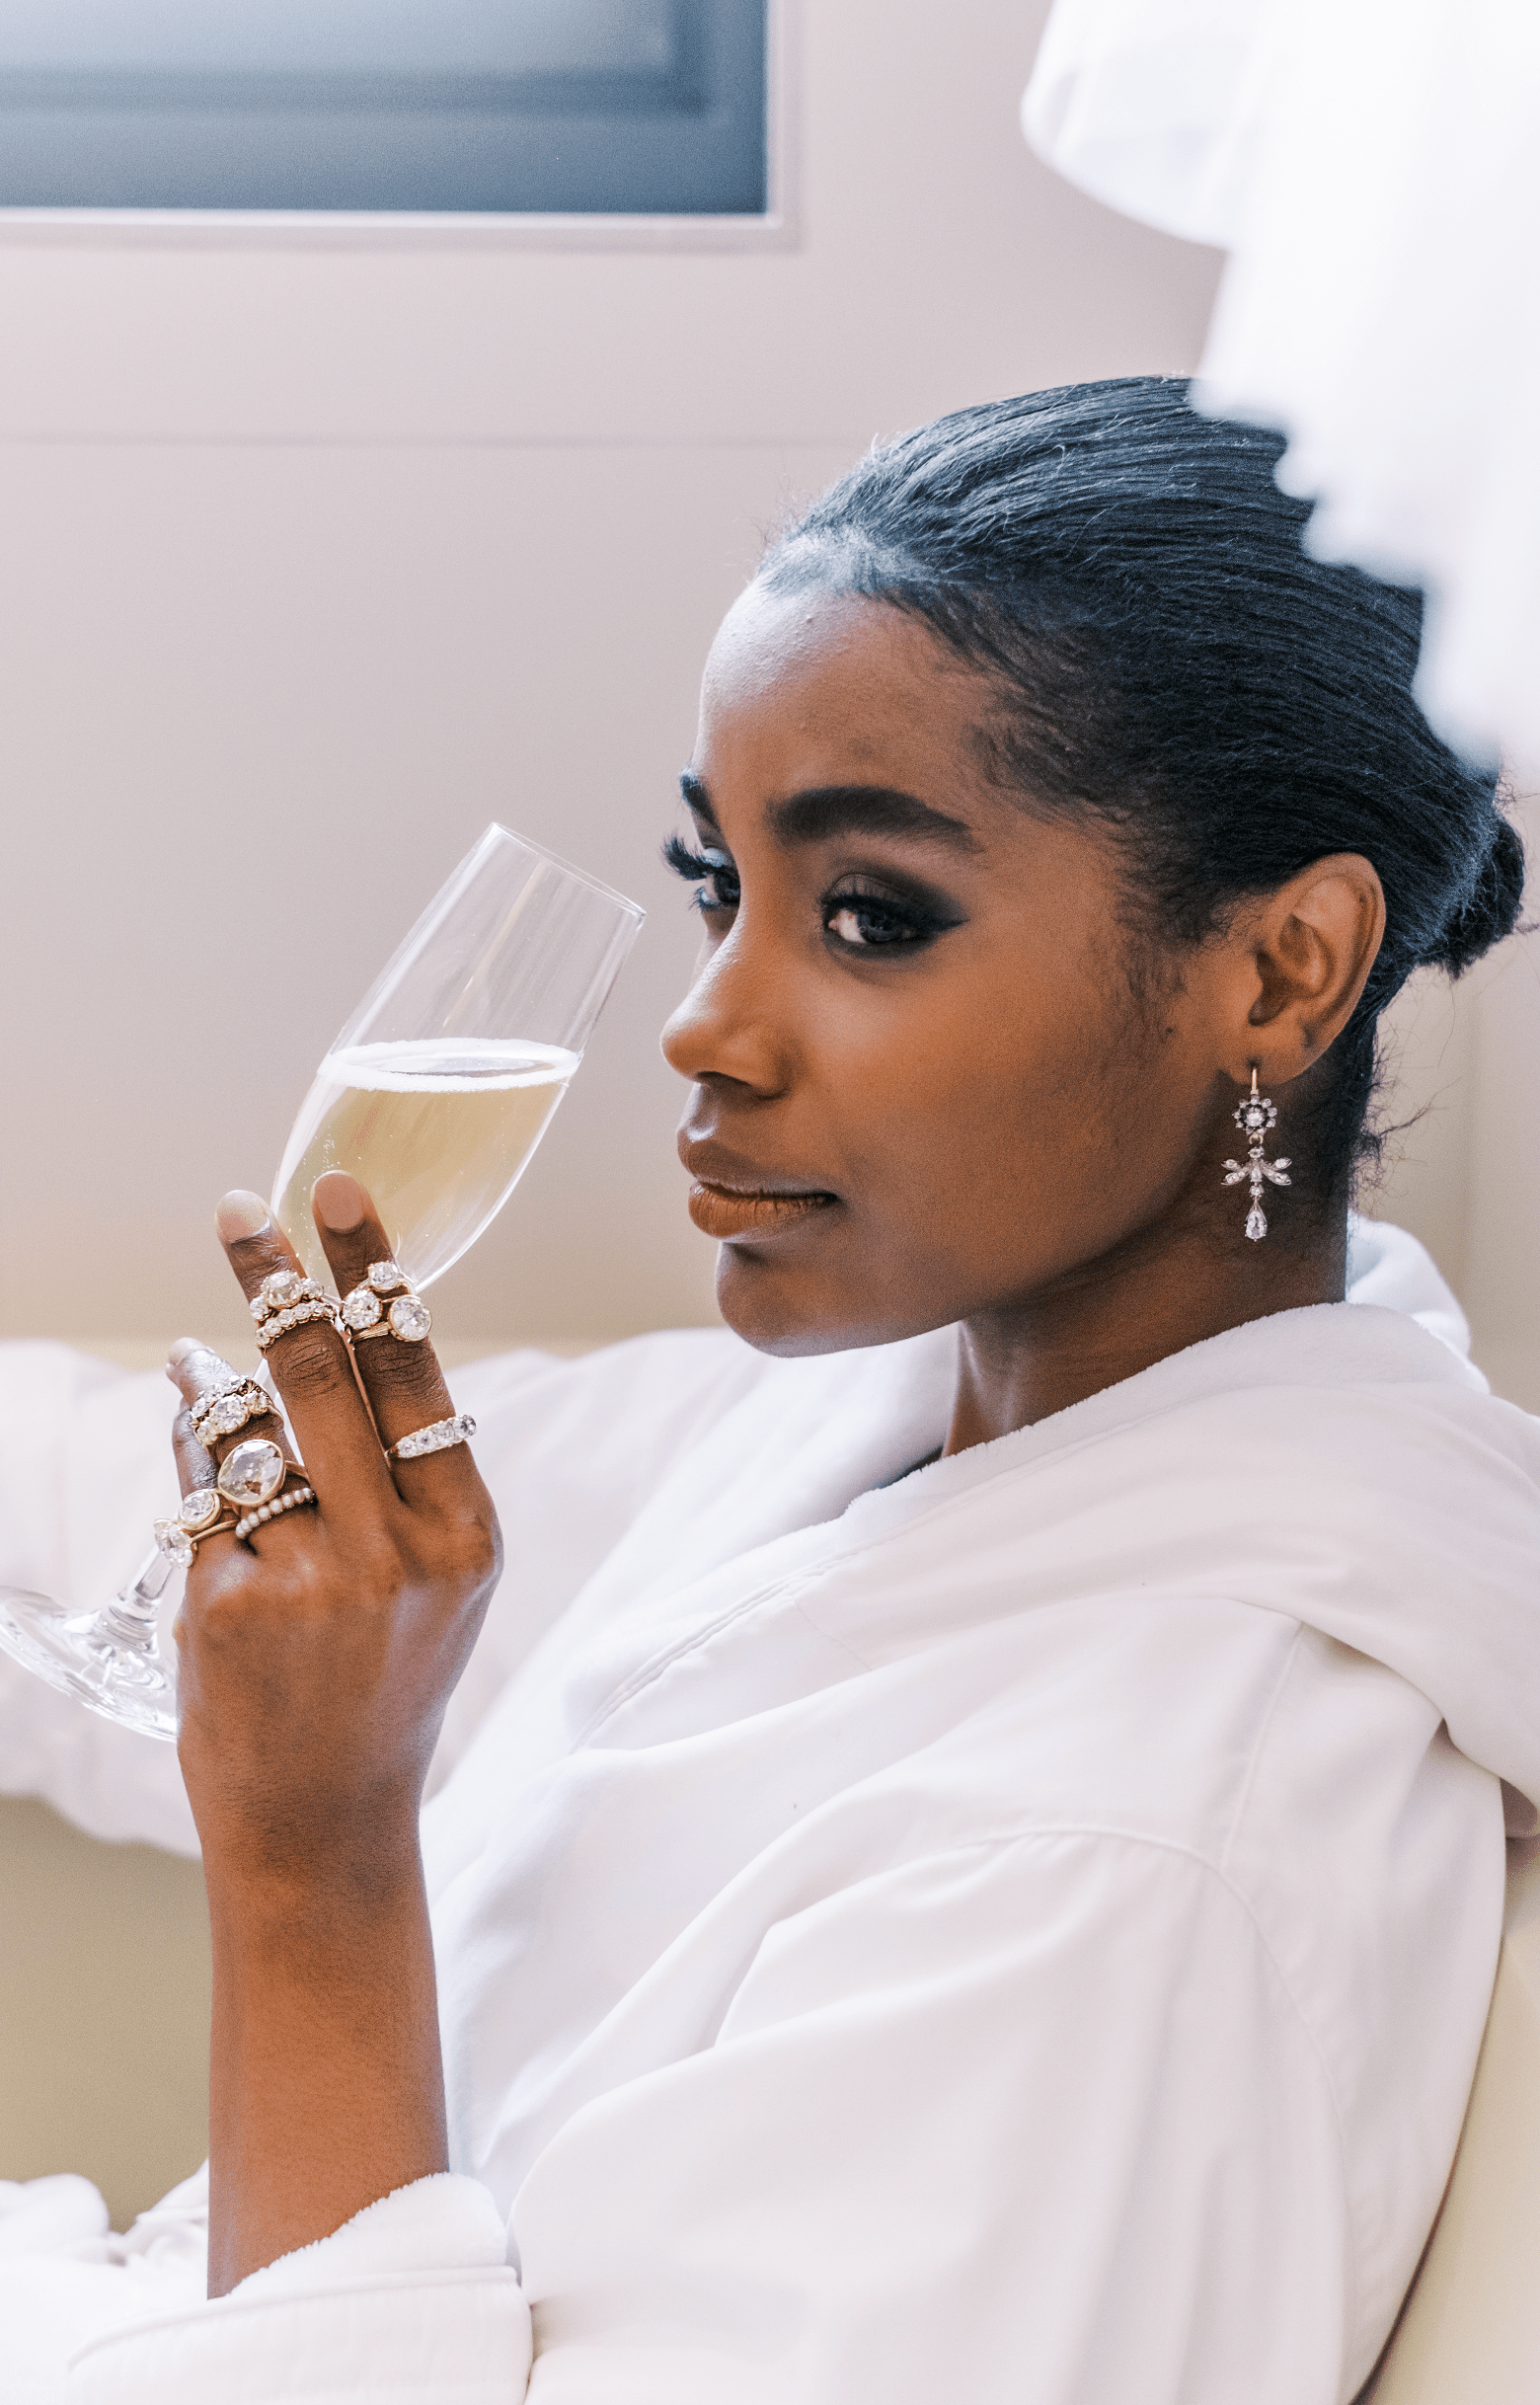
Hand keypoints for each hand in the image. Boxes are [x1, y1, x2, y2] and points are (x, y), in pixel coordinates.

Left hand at [170, 1173, 500, 1890]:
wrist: (327, 1823)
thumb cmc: (382, 1683)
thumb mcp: (433, 1581)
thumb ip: (399, 1477)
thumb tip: (316, 1353)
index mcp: (466, 1533)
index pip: (415, 1372)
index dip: (374, 1273)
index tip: (337, 1192)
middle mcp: (398, 1552)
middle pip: (324, 1375)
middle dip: (279, 1278)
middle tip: (242, 1210)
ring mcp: (311, 1582)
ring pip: (250, 1428)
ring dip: (216, 1372)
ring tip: (198, 1351)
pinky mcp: (231, 1611)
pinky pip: (202, 1493)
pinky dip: (193, 1448)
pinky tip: (191, 1420)